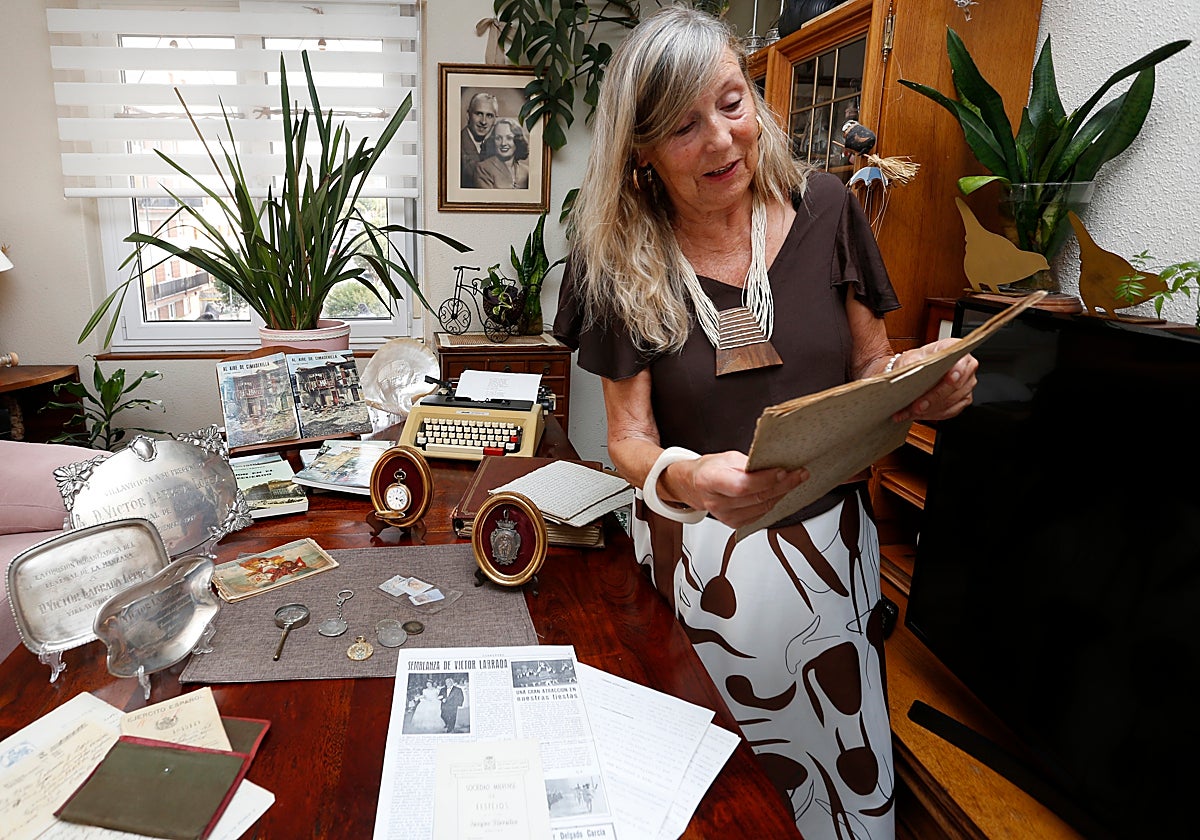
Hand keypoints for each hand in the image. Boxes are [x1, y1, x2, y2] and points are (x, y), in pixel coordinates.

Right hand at [666, 450, 807, 529]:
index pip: (742, 485)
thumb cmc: (710, 469)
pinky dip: (772, 502)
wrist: (695, 486)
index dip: (766, 480)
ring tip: (793, 481)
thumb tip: (774, 465)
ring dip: (781, 494)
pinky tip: (778, 492)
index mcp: (710, 481)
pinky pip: (760, 515)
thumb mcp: (727, 457)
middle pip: (757, 497)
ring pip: (763, 507)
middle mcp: (716, 502)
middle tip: (799, 474)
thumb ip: (749, 463)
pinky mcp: (734, 524)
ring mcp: (725, 516)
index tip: (784, 471)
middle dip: (782, 485)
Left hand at [891, 338, 977, 422]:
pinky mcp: (962, 400)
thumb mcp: (909, 358)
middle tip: (916, 407)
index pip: (962, 361)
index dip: (957, 372)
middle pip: (955, 387)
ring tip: (910, 413)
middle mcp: (965, 366)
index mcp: (954, 349)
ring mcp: (966, 384)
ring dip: (929, 410)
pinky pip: (950, 411)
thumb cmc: (916, 361)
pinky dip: (932, 415)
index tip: (948, 379)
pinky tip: (918, 415)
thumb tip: (908, 377)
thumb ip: (910, 365)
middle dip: (933, 399)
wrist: (915, 371)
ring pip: (951, 402)